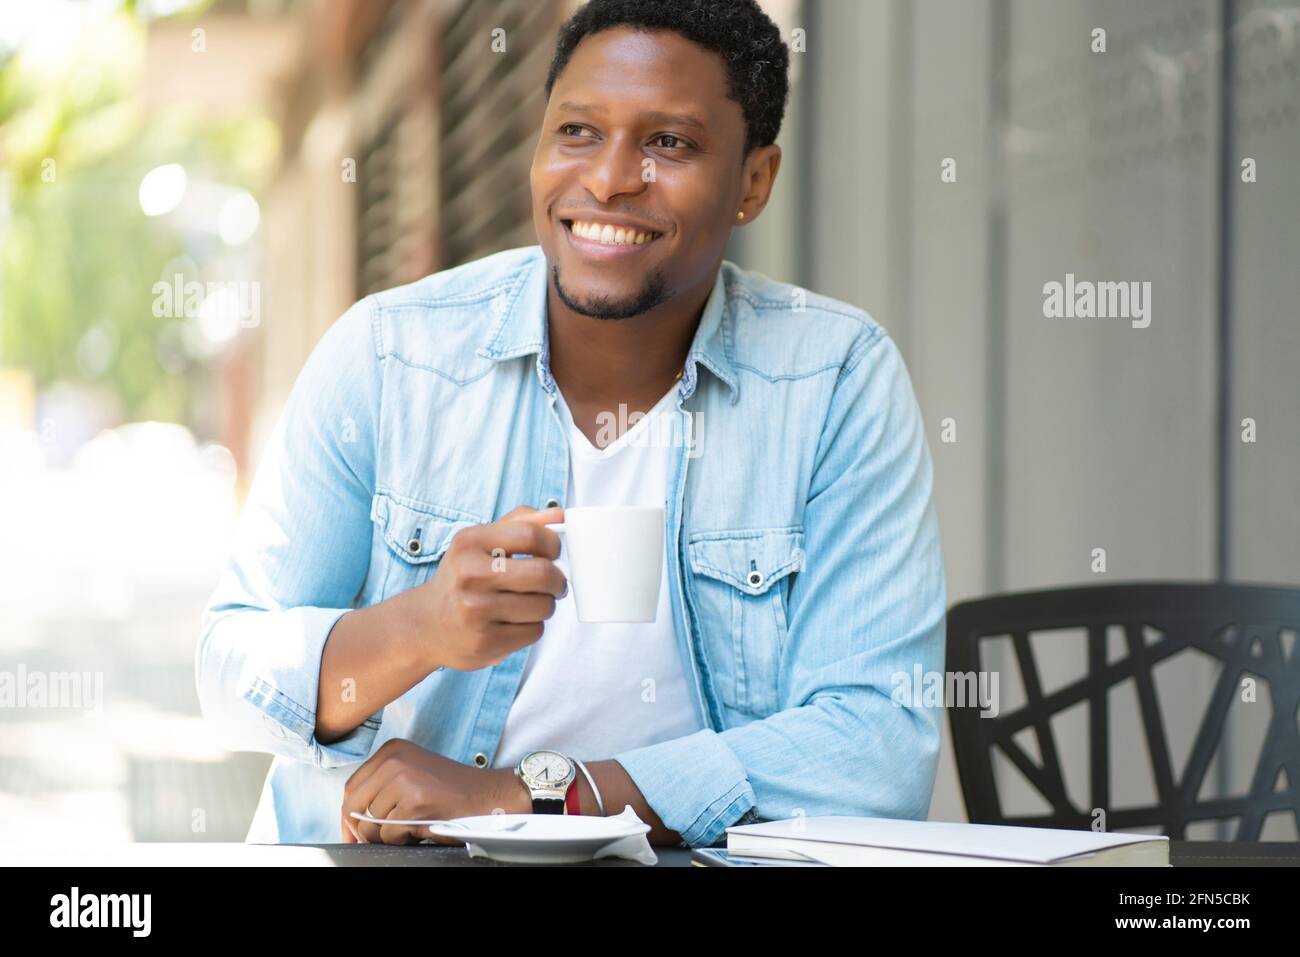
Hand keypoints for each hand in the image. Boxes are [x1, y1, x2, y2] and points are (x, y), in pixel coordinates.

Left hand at [341, 738, 529, 843]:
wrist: (489, 796)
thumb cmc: (451, 791)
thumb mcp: (413, 774)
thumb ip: (382, 787)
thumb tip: (351, 819)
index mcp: (391, 750)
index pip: (352, 786)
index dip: (349, 815)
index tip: (353, 832)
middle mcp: (394, 760)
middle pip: (353, 805)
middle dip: (360, 829)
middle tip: (373, 840)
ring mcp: (403, 780)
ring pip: (370, 824)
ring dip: (388, 835)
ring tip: (413, 826)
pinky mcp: (414, 803)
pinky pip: (389, 835)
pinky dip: (403, 839)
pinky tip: (422, 828)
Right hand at [393, 505, 566, 672]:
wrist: (426, 624)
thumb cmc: (463, 578)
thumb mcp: (481, 542)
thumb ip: (520, 523)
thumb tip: (559, 514)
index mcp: (469, 543)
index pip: (531, 534)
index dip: (553, 544)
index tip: (554, 553)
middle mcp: (470, 575)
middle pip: (543, 573)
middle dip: (558, 580)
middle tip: (555, 584)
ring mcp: (476, 611)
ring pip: (544, 606)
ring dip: (545, 605)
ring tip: (528, 603)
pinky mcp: (485, 642)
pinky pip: (534, 632)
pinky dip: (532, 627)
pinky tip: (513, 622)